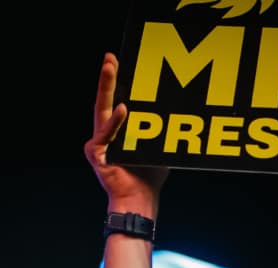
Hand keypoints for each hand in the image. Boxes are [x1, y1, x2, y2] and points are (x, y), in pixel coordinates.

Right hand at [83, 52, 167, 215]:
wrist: (139, 200)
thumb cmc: (150, 175)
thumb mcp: (159, 144)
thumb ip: (162, 127)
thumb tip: (180, 109)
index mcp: (118, 130)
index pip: (117, 100)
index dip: (117, 81)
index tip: (120, 60)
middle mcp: (105, 134)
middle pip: (105, 99)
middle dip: (108, 76)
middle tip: (110, 57)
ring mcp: (99, 143)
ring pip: (102, 110)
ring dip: (107, 87)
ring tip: (111, 68)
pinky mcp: (96, 154)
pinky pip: (107, 134)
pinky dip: (116, 122)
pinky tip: (123, 108)